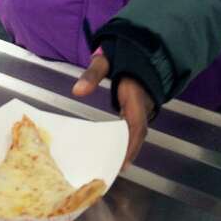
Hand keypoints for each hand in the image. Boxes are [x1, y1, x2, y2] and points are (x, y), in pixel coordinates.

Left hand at [72, 52, 150, 169]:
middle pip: (138, 135)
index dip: (131, 144)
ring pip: (138, 134)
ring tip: (112, 167)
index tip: (123, 161)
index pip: (137, 125)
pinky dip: (126, 142)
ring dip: (128, 150)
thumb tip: (77, 91)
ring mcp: (143, 109)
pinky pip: (134, 129)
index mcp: (136, 96)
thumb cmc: (121, 56)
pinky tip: (114, 153)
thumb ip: (92, 74)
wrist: (140, 50)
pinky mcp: (138, 110)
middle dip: (128, 153)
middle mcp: (143, 106)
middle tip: (113, 171)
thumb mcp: (105, 61)